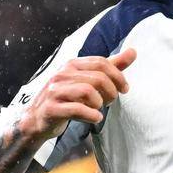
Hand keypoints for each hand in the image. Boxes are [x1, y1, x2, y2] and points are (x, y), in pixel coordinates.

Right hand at [19, 48, 136, 139]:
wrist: (38, 120)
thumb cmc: (67, 98)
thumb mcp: (88, 80)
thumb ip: (111, 67)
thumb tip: (133, 52)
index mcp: (72, 65)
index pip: (102, 62)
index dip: (118, 76)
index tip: (125, 89)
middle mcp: (62, 74)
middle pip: (98, 77)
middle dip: (111, 91)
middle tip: (110, 102)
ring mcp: (55, 91)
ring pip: (88, 92)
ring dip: (100, 103)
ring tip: (98, 109)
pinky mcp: (51, 108)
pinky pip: (77, 109)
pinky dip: (91, 115)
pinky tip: (94, 118)